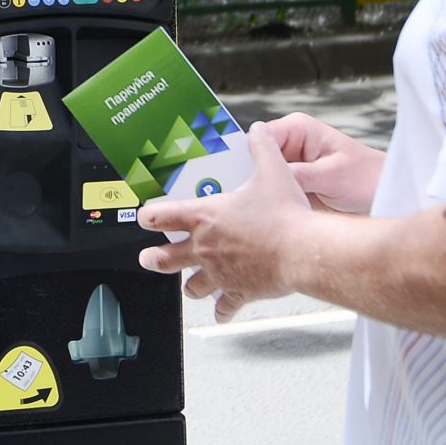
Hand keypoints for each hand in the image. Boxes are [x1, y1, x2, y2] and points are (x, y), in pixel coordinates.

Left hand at [136, 124, 313, 320]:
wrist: (302, 250)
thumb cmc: (285, 214)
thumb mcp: (272, 171)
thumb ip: (262, 149)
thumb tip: (258, 131)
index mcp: (206, 217)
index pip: (164, 216)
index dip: (149, 216)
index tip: (144, 217)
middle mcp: (206, 248)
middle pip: (166, 258)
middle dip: (154, 259)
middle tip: (147, 259)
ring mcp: (220, 273)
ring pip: (192, 286)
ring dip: (190, 286)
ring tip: (189, 286)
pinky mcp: (239, 292)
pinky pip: (224, 307)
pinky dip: (222, 311)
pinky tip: (221, 314)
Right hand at [256, 112, 385, 214]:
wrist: (383, 194)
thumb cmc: (365, 176)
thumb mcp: (331, 175)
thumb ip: (298, 173)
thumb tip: (267, 176)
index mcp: (297, 128)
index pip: (258, 137)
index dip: (251, 158)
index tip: (249, 180)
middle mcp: (288, 143)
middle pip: (254, 158)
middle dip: (252, 178)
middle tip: (252, 200)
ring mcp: (288, 164)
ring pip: (259, 177)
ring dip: (261, 192)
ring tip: (263, 210)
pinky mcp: (290, 183)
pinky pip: (270, 191)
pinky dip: (269, 202)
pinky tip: (270, 215)